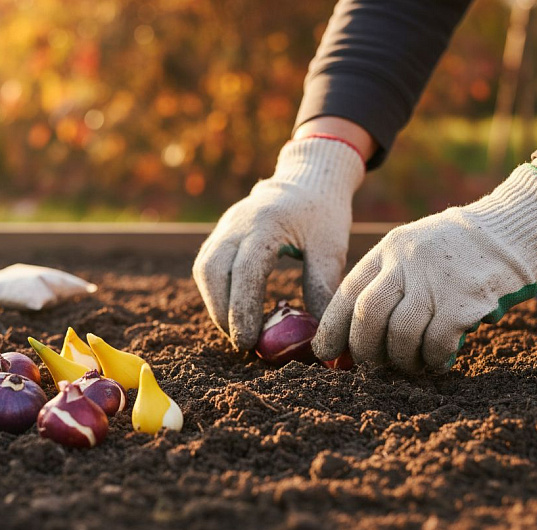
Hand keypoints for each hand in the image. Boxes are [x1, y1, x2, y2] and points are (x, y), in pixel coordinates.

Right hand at [193, 137, 364, 349]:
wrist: (306, 180)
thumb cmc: (323, 213)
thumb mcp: (331, 246)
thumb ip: (321, 285)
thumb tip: (317, 334)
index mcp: (267, 223)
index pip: (245, 271)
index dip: (242, 309)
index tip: (249, 341)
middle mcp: (237, 223)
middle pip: (212, 271)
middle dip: (222, 312)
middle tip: (242, 342)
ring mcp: (224, 226)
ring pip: (204, 269)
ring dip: (215, 305)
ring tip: (237, 330)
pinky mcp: (220, 234)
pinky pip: (207, 265)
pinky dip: (216, 292)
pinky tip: (233, 310)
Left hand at [313, 164, 536, 372]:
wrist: (515, 227)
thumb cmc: (458, 249)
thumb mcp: (414, 248)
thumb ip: (386, 279)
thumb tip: (355, 332)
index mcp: (389, 248)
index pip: (347, 291)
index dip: (332, 328)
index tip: (324, 352)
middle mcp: (407, 261)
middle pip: (367, 314)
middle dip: (363, 349)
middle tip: (370, 366)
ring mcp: (437, 279)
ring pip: (400, 333)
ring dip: (401, 360)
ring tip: (409, 366)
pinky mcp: (466, 300)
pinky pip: (436, 342)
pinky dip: (432, 360)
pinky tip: (437, 361)